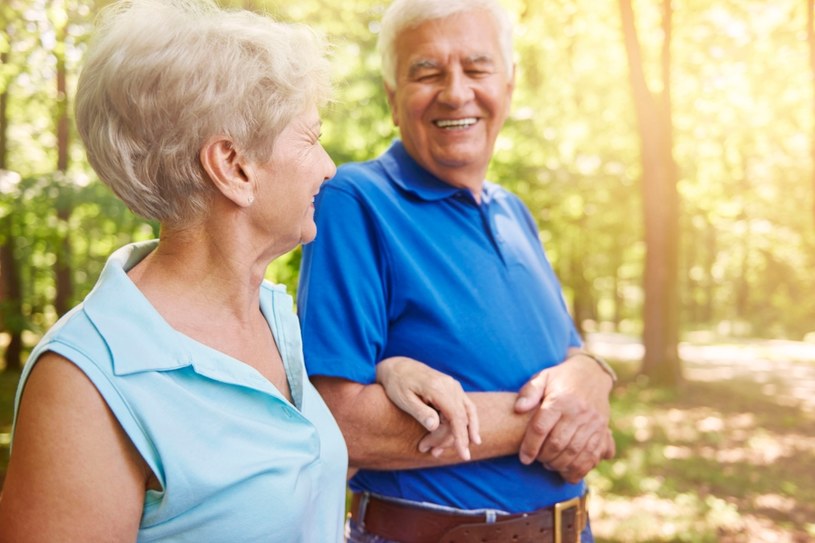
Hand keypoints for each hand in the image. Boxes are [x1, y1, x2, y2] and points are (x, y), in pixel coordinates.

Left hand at [377, 356, 480, 460]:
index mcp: (437, 387)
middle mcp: (450, 385)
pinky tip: (468, 438)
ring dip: (456, 435)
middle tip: (429, 451)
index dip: (461, 437)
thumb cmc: (397, 384)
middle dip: (448, 439)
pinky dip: (465, 424)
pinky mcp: (453, 388)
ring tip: (438, 450)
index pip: (456, 416)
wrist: (397, 367)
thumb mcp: (403, 399)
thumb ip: (420, 412)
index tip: (464, 454)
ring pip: (465, 415)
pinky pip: (465, 408)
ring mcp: (453, 385)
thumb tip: (434, 426)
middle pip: (460, 419)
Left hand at [514, 353, 614, 481]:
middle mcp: (578, 412)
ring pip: (575, 453)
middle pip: (558, 443)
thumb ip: (529, 392)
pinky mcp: (602, 431)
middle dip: (544, 457)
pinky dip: (579, 469)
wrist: (592, 375)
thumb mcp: (542, 378)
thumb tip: (518, 408)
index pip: (541, 428)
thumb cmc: (560, 379)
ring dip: (559, 465)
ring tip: (549, 465)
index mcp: (560, 399)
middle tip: (537, 460)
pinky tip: (567, 472)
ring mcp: (593, 423)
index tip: (524, 458)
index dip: (530, 446)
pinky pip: (592, 456)